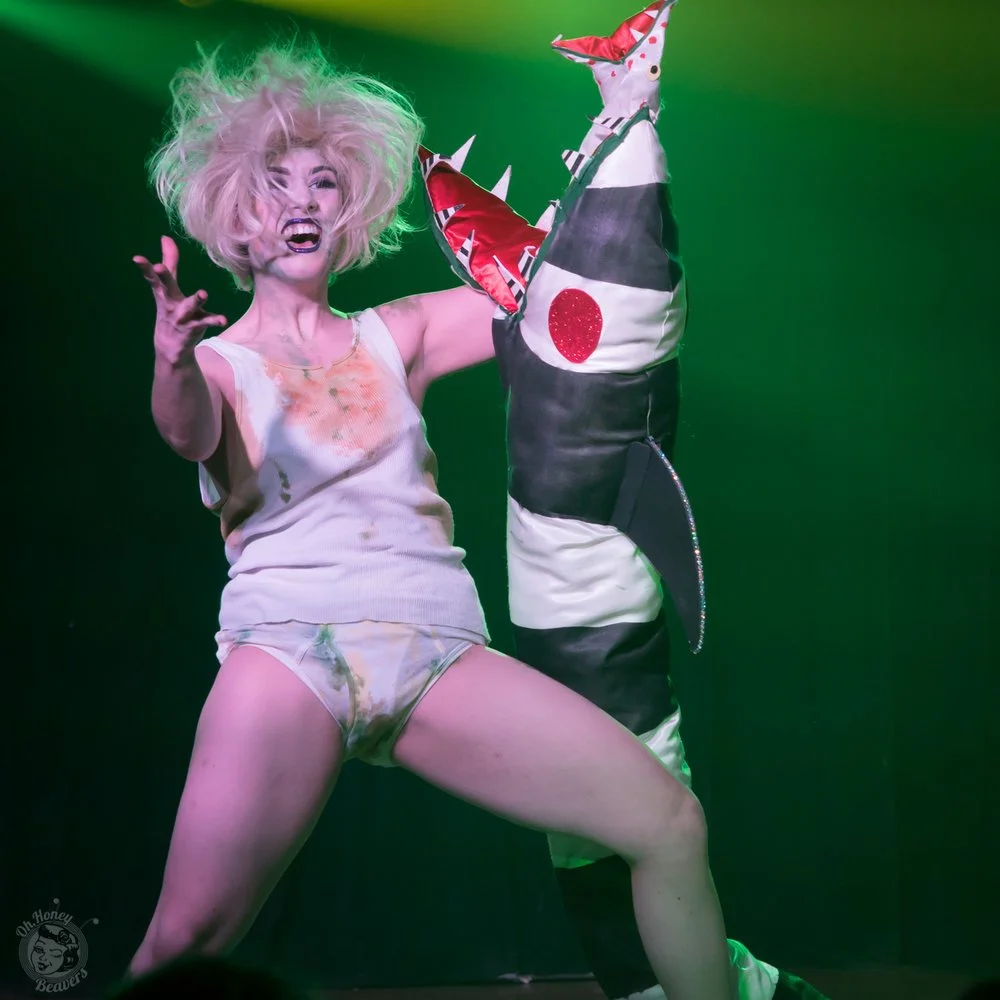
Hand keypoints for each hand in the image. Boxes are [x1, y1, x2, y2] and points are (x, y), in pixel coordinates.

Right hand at [134, 235, 226, 363]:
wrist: (170, 345)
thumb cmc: (170, 309)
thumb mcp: (168, 287)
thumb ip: (170, 261)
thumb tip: (166, 237)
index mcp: (163, 293)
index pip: (152, 278)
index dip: (145, 268)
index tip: (136, 258)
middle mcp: (170, 303)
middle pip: (165, 287)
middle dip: (162, 276)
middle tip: (158, 266)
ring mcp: (182, 316)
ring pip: (188, 307)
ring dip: (195, 300)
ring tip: (204, 292)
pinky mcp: (195, 326)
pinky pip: (205, 322)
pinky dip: (214, 320)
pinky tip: (224, 319)